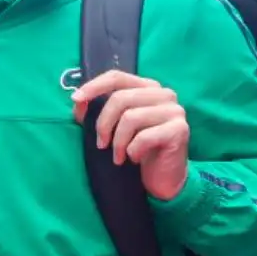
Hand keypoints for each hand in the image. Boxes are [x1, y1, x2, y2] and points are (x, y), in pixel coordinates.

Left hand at [72, 70, 190, 200]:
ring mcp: (174, 110)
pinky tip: (134, 158)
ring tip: (117, 157)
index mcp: (147, 87)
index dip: (94, 86)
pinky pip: (144, 137)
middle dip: (103, 124)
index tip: (76, 100)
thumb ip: (97, 111)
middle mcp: (164, 94)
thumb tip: (77, 101)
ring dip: (118, 141)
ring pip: (131, 117)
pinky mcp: (180, 129)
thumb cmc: (138, 150)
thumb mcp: (115, 127)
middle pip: (121, 98)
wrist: (164, 178)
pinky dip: (133, 150)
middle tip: (100, 145)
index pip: (117, 77)